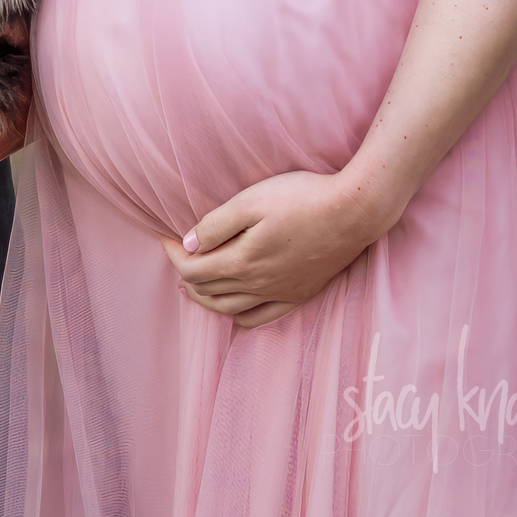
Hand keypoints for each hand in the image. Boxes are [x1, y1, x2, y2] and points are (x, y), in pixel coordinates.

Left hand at [160, 169, 382, 330]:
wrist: (353, 212)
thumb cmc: (301, 198)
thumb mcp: (252, 201)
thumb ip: (216, 225)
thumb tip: (188, 244)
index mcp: (241, 262)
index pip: (194, 269)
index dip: (174, 254)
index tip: (164, 237)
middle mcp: (257, 285)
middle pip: (209, 291)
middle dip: (187, 274)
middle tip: (176, 256)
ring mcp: (280, 293)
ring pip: (231, 309)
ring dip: (207, 299)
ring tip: (194, 285)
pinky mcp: (300, 294)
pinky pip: (261, 318)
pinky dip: (240, 316)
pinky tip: (235, 308)